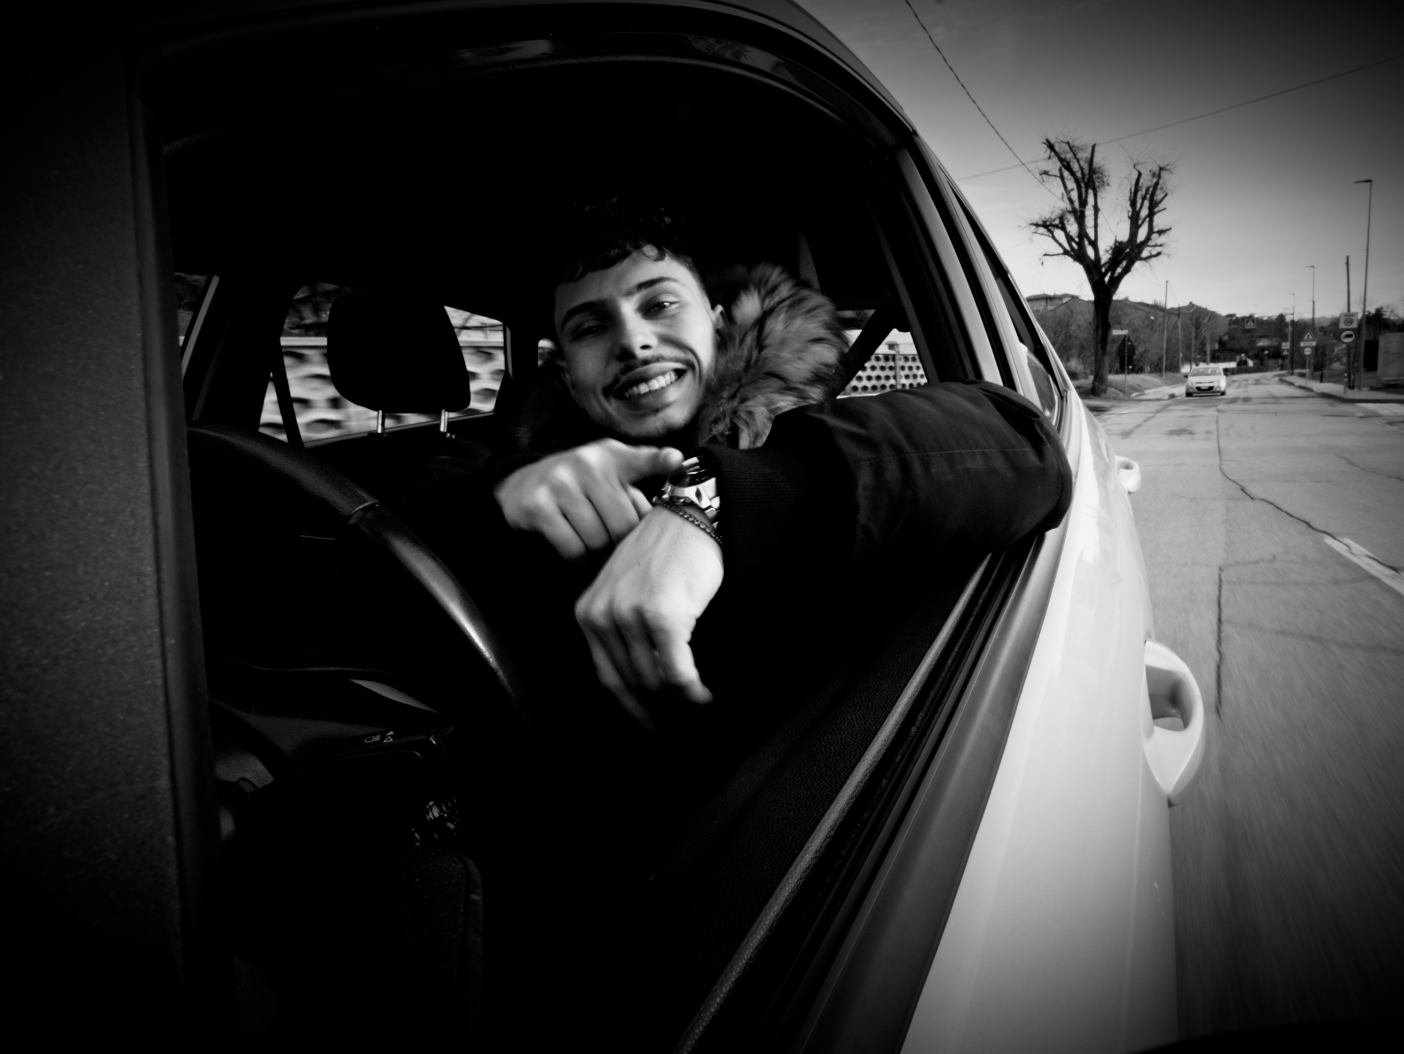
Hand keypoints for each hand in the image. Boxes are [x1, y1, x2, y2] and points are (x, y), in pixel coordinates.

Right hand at [494, 439, 683, 558]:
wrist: (518, 488)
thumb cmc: (576, 485)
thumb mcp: (608, 469)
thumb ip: (641, 471)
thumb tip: (677, 468)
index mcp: (609, 457)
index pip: (641, 461)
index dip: (658, 466)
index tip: (674, 464)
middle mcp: (586, 464)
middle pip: (622, 523)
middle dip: (619, 542)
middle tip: (611, 545)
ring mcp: (560, 483)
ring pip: (597, 539)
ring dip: (596, 553)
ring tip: (592, 548)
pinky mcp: (539, 506)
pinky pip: (572, 548)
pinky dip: (576, 560)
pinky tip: (575, 555)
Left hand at [575, 506, 723, 725]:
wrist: (687, 519)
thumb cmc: (662, 555)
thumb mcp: (624, 590)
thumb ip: (619, 630)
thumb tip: (640, 686)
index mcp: (587, 613)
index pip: (605, 677)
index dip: (629, 709)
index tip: (648, 726)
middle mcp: (601, 616)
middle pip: (632, 684)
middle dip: (659, 707)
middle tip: (681, 717)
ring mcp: (631, 617)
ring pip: (655, 682)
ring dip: (679, 700)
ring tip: (697, 702)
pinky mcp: (663, 617)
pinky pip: (677, 673)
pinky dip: (692, 691)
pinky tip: (703, 695)